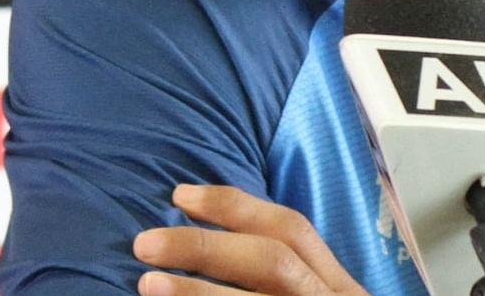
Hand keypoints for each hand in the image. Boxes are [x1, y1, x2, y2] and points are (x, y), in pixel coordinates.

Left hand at [132, 184, 369, 295]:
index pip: (291, 231)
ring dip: (197, 292)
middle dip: (205, 246)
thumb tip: (206, 254)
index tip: (181, 197)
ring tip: (148, 283)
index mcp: (337, 289)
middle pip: (272, 262)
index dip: (236, 207)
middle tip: (146, 243)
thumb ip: (280, 284)